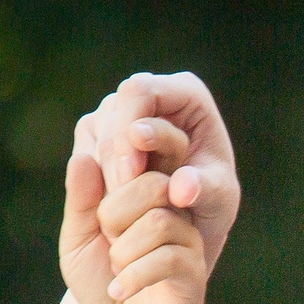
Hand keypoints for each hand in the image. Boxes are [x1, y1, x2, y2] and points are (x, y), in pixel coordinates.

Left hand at [61, 138, 219, 303]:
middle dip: (115, 215)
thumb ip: (80, 200)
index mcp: (145, 193)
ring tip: (117, 269)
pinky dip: (133, 277)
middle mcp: (173, 209)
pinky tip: (119, 291)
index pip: (134, 160)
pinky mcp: (194, 270)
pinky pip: (168, 259)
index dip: (109, 184)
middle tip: (109, 243)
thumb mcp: (79, 238)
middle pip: (152, 184)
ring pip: (159, 222)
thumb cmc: (105, 280)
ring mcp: (188, 239)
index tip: (98, 221)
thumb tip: (82, 157)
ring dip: (124, 251)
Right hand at [79, 73, 239, 264]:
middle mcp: (148, 92)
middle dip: (116, 156)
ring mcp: (119, 109)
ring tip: (123, 201)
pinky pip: (84, 150)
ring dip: (105, 170)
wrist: (193, 212)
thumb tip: (181, 188)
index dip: (129, 130)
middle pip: (113, 111)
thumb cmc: (212, 197)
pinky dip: (96, 177)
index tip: (132, 174)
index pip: (140, 91)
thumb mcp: (218, 198)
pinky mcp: (98, 132)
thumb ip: (203, 188)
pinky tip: (114, 199)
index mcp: (186, 92)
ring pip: (93, 130)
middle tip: (124, 194)